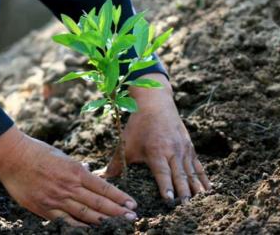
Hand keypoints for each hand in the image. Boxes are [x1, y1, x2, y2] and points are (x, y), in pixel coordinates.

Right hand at [0, 126, 137, 225]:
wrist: (13, 156)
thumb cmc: (38, 152)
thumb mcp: (63, 155)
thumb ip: (77, 168)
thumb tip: (90, 172)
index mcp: (75, 171)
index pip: (103, 187)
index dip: (119, 197)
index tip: (132, 203)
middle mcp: (69, 186)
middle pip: (99, 202)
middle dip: (118, 211)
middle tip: (133, 218)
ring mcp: (57, 199)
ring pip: (86, 214)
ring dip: (104, 221)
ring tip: (119, 225)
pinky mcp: (44, 208)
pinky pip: (65, 222)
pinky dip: (79, 227)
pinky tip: (91, 231)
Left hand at [96, 74, 210, 202]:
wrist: (156, 103)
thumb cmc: (139, 125)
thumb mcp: (126, 143)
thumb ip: (116, 164)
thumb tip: (101, 178)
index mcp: (156, 151)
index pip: (162, 172)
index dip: (166, 186)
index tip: (170, 200)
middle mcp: (172, 151)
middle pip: (180, 175)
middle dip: (184, 191)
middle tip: (186, 206)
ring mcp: (183, 149)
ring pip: (191, 171)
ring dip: (196, 187)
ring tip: (201, 202)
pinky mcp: (189, 147)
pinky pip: (198, 165)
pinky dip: (203, 177)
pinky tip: (208, 189)